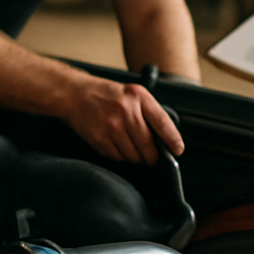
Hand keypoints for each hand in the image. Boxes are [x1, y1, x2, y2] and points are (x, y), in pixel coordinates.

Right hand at [62, 77, 184, 162]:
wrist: (75, 94)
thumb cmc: (107, 95)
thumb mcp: (132, 94)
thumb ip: (148, 111)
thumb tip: (165, 138)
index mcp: (138, 97)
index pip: (162, 122)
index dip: (173, 139)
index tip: (178, 150)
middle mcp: (126, 110)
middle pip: (148, 144)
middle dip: (153, 156)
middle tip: (153, 159)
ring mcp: (111, 125)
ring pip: (133, 154)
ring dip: (138, 159)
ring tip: (136, 153)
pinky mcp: (99, 138)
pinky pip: (117, 157)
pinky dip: (122, 157)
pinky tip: (119, 147)